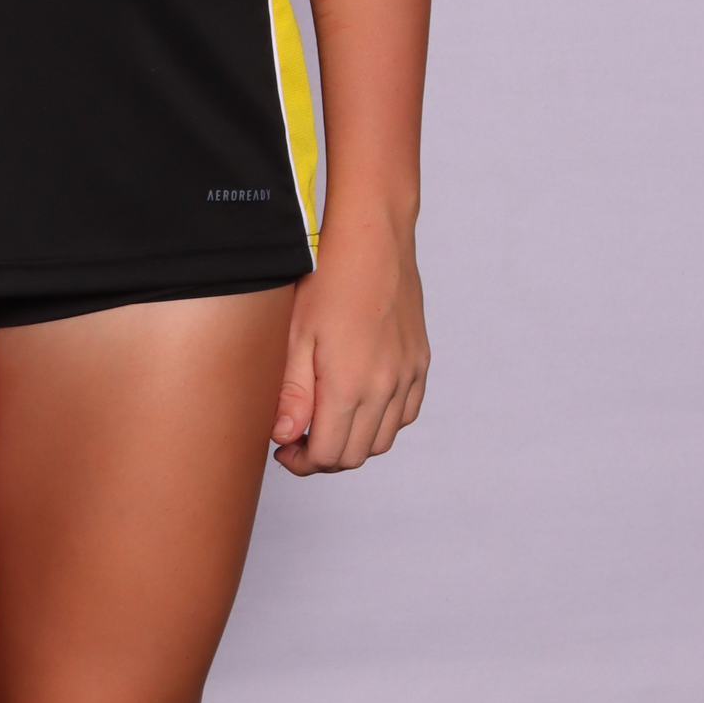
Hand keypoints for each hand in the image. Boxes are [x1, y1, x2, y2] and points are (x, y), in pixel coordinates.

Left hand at [271, 214, 427, 475]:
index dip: (302, 461)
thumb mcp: (296, 334)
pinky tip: (361, 405)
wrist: (373, 240)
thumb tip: (285, 436)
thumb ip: (292, 392)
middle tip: (299, 439)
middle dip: (324, 457)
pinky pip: (406, 414)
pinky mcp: (419, 362)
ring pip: (383, 439)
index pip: (328, 455)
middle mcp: (385, 388)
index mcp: (349, 385)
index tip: (284, 450)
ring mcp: (407, 376)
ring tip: (327, 422)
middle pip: (356, 454)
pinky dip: (383, 422)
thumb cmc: (328, 278)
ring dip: (354, 442)